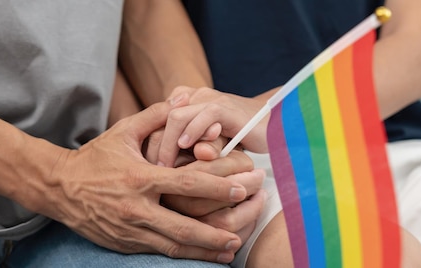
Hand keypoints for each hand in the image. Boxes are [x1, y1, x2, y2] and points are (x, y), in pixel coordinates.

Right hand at [32, 102, 261, 262]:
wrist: (58, 187)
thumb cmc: (96, 157)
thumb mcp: (124, 131)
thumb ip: (156, 116)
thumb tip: (183, 98)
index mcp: (140, 178)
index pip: (186, 184)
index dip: (217, 188)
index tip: (241, 189)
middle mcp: (137, 208)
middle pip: (185, 227)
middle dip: (216, 232)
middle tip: (242, 232)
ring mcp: (130, 230)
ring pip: (174, 247)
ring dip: (204, 251)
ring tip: (231, 251)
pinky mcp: (125, 244)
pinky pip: (159, 252)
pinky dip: (184, 256)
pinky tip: (203, 256)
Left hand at [153, 86, 268, 167]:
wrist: (273, 126)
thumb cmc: (239, 139)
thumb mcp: (209, 145)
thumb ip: (189, 150)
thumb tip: (163, 168)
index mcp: (187, 102)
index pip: (156, 121)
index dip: (148, 145)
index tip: (147, 170)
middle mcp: (195, 97)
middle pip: (162, 118)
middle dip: (154, 146)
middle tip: (153, 171)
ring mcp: (211, 99)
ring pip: (177, 116)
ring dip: (169, 143)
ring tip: (165, 165)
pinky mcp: (226, 107)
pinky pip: (204, 116)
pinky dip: (193, 132)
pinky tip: (188, 148)